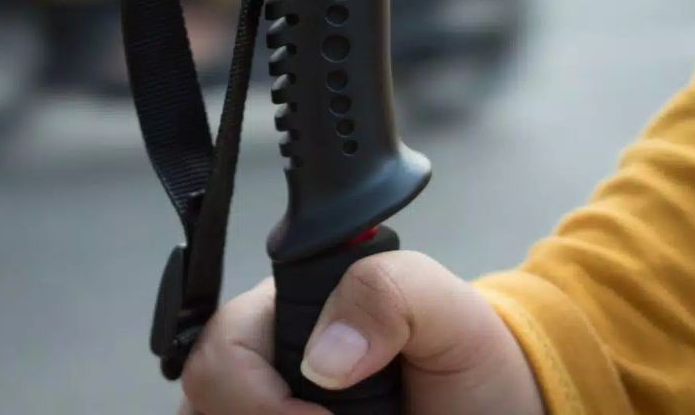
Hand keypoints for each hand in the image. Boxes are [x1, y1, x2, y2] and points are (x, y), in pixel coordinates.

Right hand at [179, 251, 545, 414]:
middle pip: (203, 401)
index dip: (255, 396)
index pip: (222, 347)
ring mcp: (265, 402)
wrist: (490, 410)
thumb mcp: (447, 310)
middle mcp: (262, 361)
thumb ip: (387, 292)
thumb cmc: (465, 359)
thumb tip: (322, 355)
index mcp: (288, 310)